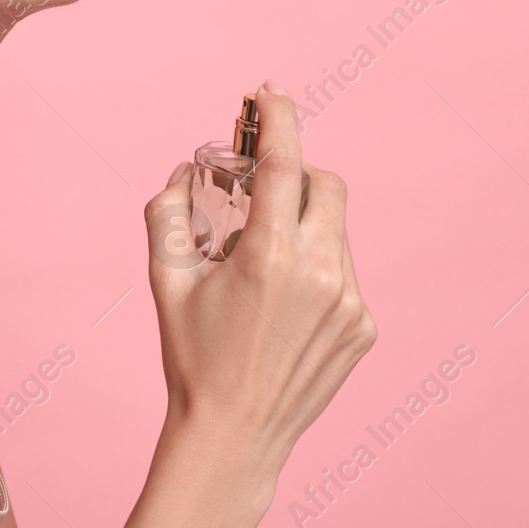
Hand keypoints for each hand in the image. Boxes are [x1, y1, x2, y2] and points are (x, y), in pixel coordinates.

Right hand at [142, 81, 376, 468]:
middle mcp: (320, 273)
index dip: (280, 119)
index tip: (271, 92)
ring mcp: (349, 302)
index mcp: (268, 256)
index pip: (285, 163)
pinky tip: (285, 306)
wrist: (234, 435)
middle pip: (326, 184)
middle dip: (297, 173)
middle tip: (262, 189)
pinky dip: (316, 267)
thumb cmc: (192, 356)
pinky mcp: (363, 327)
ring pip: (336, 229)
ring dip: (304, 225)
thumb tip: (188, 170)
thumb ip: (167, 213)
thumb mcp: (165, 280)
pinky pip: (344, 271)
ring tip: (265, 266)